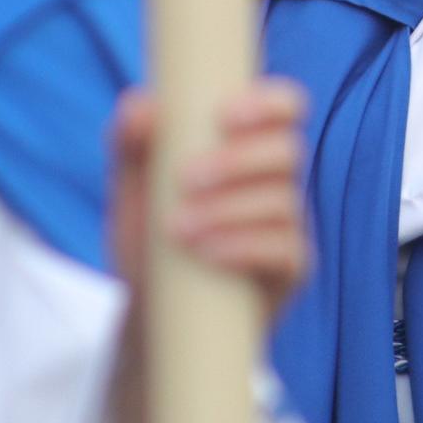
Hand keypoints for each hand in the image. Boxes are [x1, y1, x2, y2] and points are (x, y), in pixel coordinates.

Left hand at [106, 79, 308, 422]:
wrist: (151, 319)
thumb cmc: (148, 242)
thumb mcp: (130, 190)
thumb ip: (130, 143)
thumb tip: (142, 102)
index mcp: (250, 148)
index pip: (285, 108)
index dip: (268, 103)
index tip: (224, 116)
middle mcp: (278, 182)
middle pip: (287, 152)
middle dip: (237, 162)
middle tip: (185, 179)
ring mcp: (289, 226)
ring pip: (283, 201)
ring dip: (228, 209)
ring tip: (177, 229)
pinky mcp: (291, 270)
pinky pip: (286, 249)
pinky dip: (244, 246)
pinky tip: (207, 252)